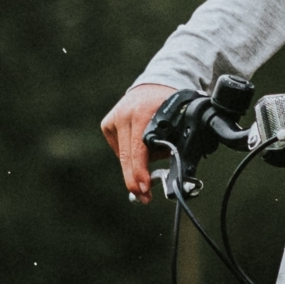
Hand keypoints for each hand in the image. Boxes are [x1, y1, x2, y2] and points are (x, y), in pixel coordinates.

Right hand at [101, 81, 178, 199]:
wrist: (153, 86)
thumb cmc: (169, 106)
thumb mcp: (177, 122)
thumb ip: (171, 146)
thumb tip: (166, 174)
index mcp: (142, 113)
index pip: (138, 149)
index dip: (140, 172)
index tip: (144, 188)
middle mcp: (125, 115)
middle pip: (126, 156)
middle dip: (135, 179)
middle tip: (144, 197)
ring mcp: (114, 118)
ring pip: (123, 155)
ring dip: (135, 163)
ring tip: (150, 151)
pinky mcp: (107, 123)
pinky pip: (118, 148)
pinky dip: (129, 152)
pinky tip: (138, 142)